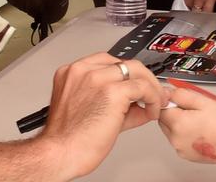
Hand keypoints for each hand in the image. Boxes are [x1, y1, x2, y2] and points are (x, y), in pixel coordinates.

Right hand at [36, 54, 166, 179]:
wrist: (60, 153)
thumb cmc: (67, 139)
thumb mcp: (88, 110)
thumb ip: (113, 103)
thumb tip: (138, 105)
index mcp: (73, 72)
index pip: (108, 62)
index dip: (127, 76)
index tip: (137, 86)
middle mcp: (83, 71)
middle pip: (124, 63)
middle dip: (143, 78)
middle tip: (154, 94)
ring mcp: (97, 78)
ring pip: (137, 71)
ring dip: (151, 88)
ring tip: (155, 104)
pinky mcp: (112, 91)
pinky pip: (143, 87)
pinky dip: (153, 98)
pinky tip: (151, 111)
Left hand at [158, 87, 215, 170]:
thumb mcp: (203, 100)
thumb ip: (181, 94)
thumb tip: (168, 92)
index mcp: (178, 123)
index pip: (161, 107)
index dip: (170, 101)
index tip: (182, 100)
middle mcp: (176, 139)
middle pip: (164, 120)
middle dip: (174, 112)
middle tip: (193, 110)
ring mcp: (181, 149)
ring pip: (171, 131)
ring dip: (179, 124)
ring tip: (199, 122)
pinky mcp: (186, 155)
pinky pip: (179, 141)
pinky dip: (185, 135)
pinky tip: (200, 131)